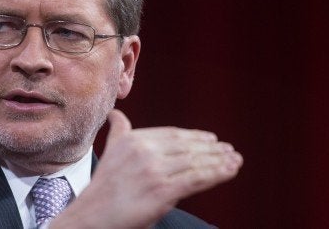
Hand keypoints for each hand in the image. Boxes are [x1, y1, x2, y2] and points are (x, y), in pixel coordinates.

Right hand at [51, 109, 242, 227]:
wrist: (93, 215)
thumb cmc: (104, 188)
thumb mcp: (111, 152)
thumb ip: (119, 132)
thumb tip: (116, 114)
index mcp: (133, 140)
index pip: (173, 134)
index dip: (195, 136)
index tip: (212, 139)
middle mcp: (144, 151)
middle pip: (188, 146)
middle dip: (212, 149)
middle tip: (230, 150)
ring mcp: (154, 171)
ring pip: (195, 162)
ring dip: (220, 160)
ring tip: (235, 160)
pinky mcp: (162, 191)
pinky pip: (196, 179)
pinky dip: (217, 173)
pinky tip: (229, 171)